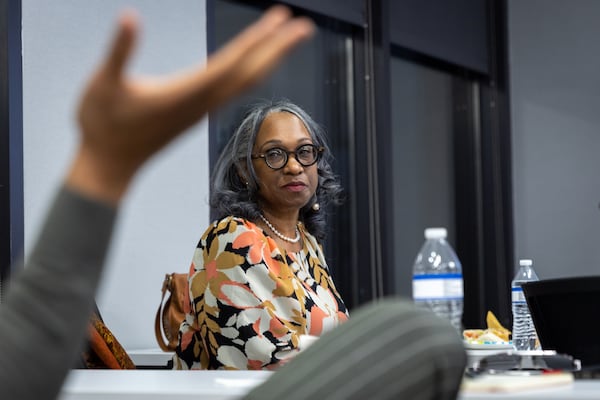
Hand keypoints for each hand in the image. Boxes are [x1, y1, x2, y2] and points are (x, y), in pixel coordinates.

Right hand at [66, 6, 313, 202]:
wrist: (110, 165)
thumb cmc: (102, 125)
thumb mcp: (104, 84)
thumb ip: (119, 52)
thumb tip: (129, 16)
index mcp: (186, 93)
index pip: (232, 63)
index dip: (257, 40)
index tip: (281, 20)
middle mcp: (202, 103)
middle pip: (250, 73)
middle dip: (278, 48)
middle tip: (304, 26)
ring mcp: (202, 110)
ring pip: (245, 83)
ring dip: (269, 59)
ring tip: (285, 38)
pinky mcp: (197, 113)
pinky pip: (233, 89)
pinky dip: (251, 71)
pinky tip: (255, 62)